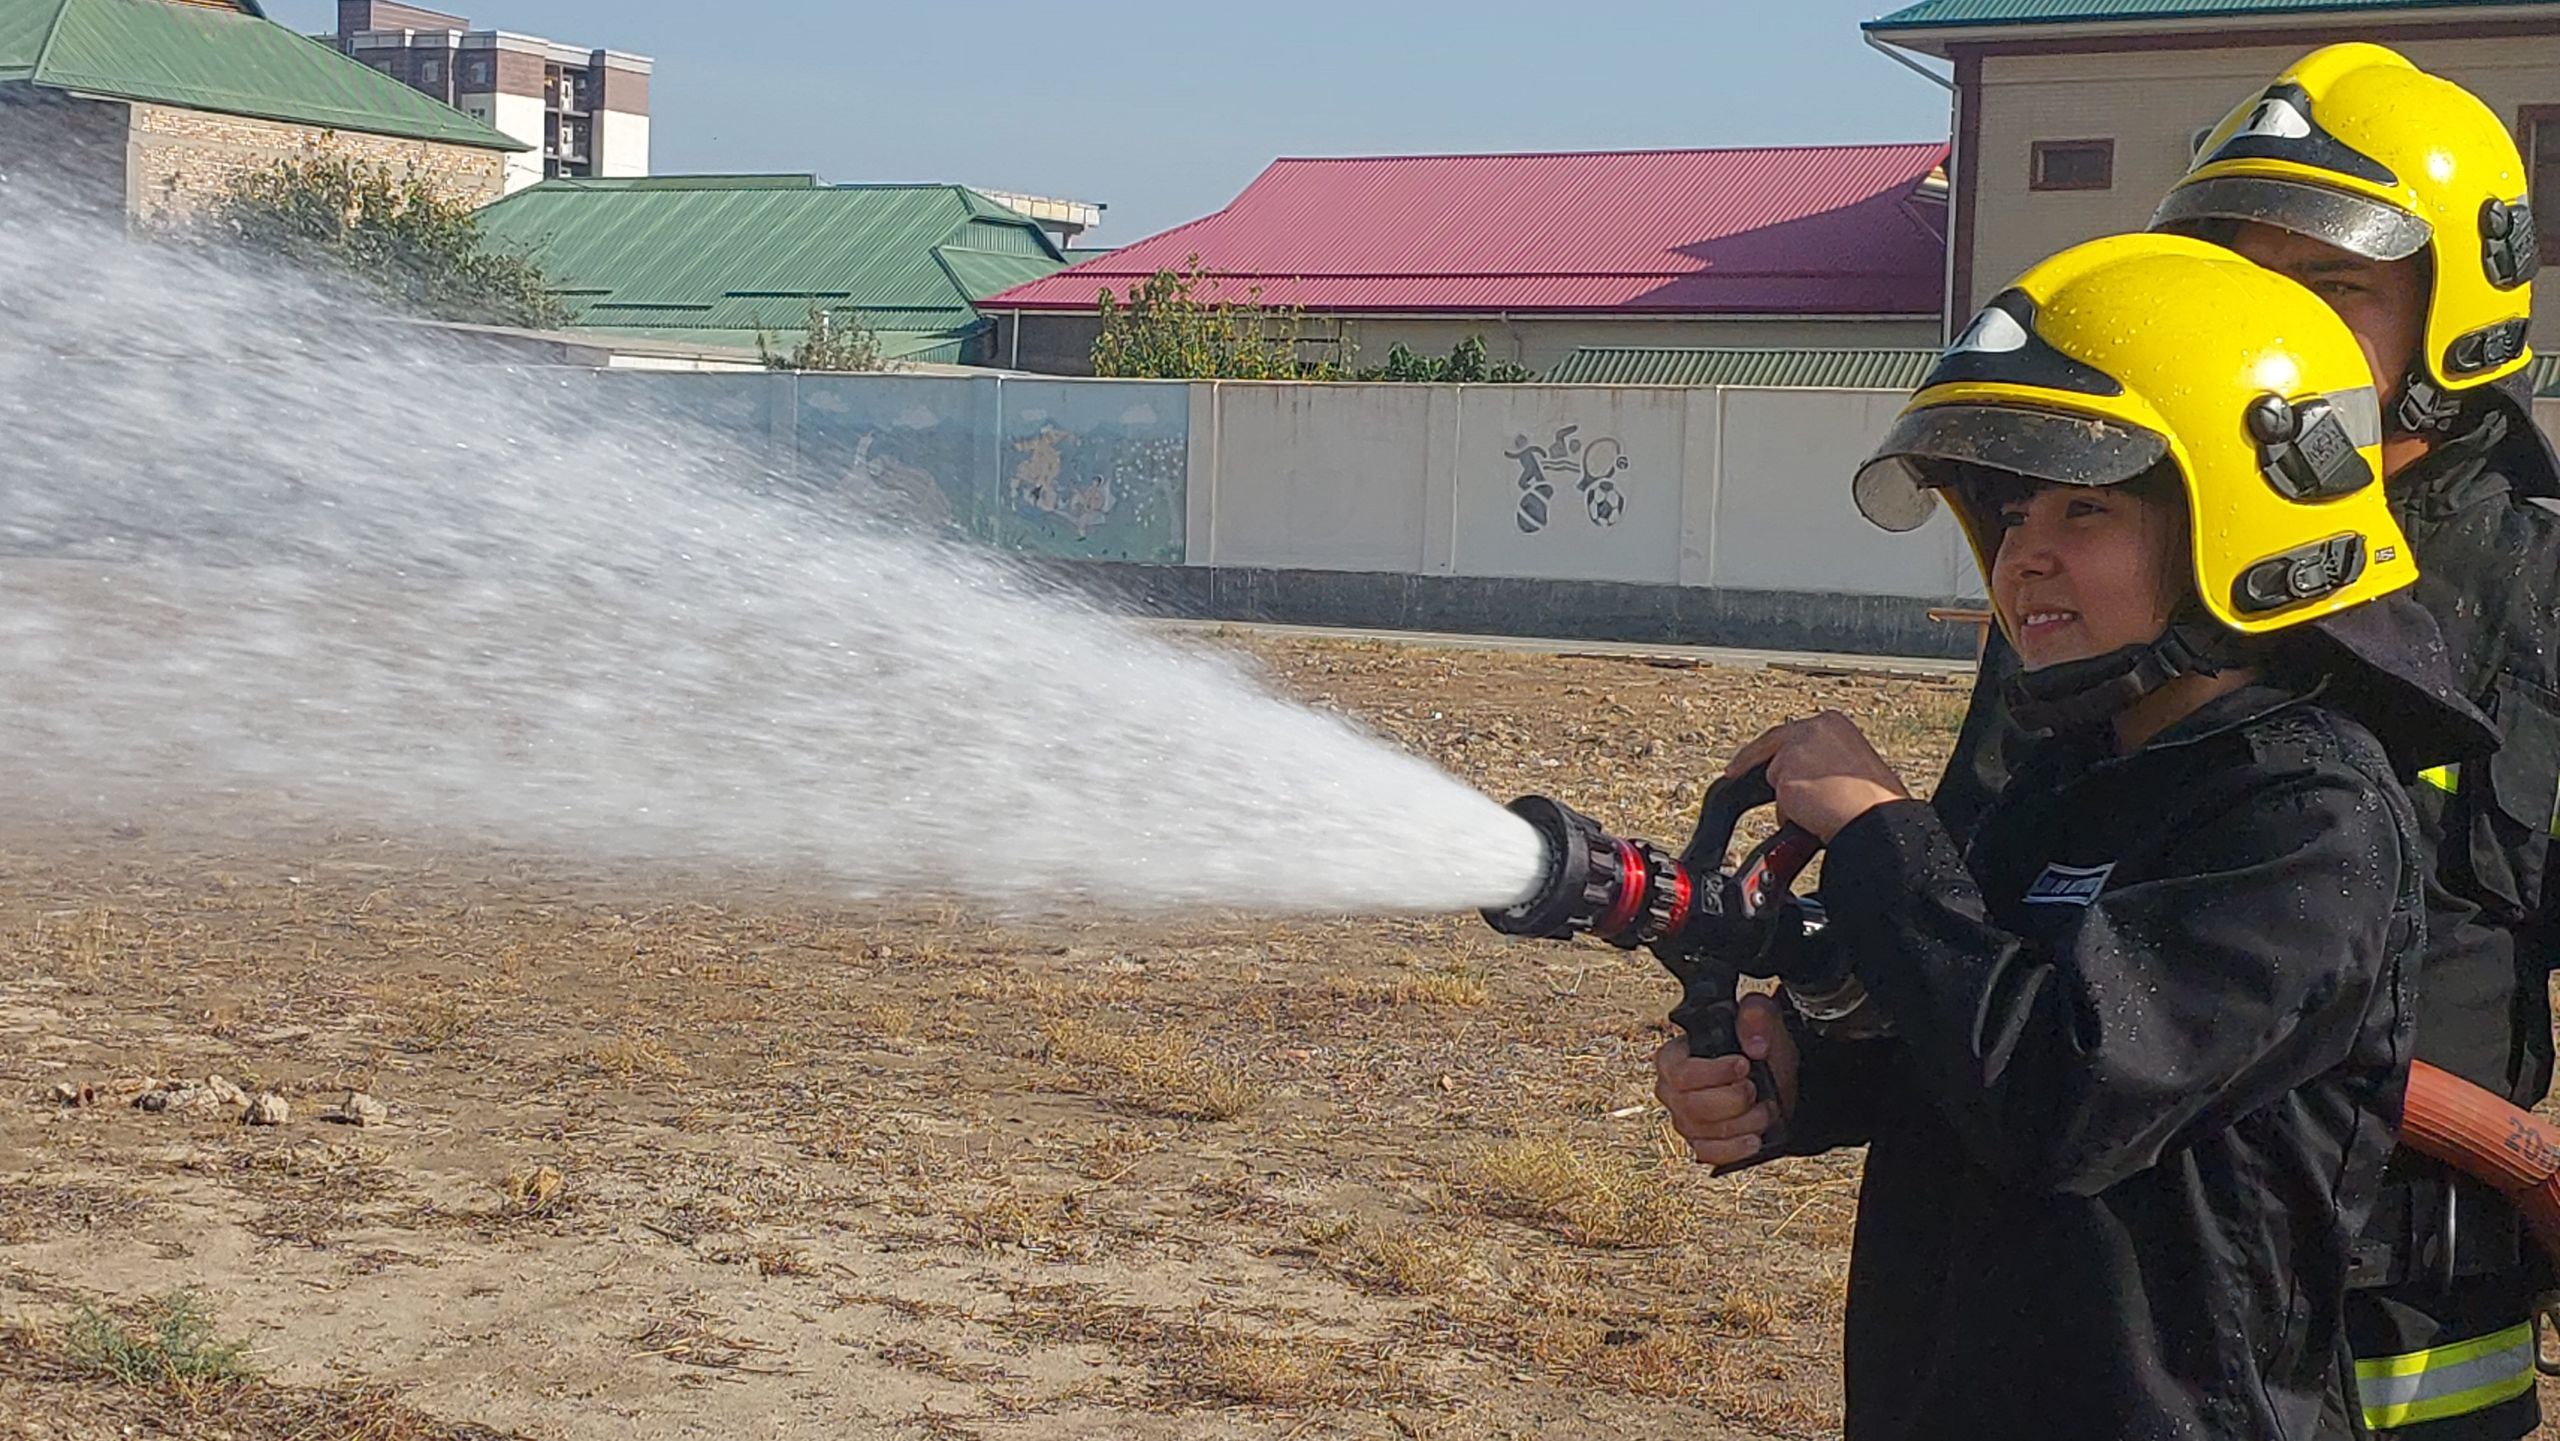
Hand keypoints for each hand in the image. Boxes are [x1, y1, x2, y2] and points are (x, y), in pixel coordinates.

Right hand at [1655, 993, 1798, 1165]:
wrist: (1775, 1077)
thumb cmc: (1758, 1044)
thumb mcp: (1762, 1018)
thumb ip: (1756, 1015)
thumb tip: (1755, 1045)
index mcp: (1672, 1057)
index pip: (1679, 1073)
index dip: (1713, 1073)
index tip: (1744, 1065)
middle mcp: (1670, 1091)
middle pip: (1692, 1106)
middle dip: (1734, 1100)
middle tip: (1755, 1089)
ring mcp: (1683, 1120)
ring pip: (1704, 1132)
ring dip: (1743, 1123)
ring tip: (1764, 1109)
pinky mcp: (1699, 1144)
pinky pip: (1709, 1154)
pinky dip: (1735, 1148)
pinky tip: (1754, 1138)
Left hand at [1722, 710, 1909, 841]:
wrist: (1878, 817)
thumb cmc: (1877, 800)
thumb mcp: (1855, 763)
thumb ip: (1825, 758)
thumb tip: (1809, 773)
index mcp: (1832, 723)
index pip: (1787, 733)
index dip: (1767, 750)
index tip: (1746, 758)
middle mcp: (1811, 731)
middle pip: (1769, 748)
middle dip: (1749, 763)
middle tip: (1732, 773)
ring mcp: (1796, 754)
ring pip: (1775, 778)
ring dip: (1789, 798)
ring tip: (1821, 809)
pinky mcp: (1786, 780)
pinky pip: (1780, 806)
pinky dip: (1792, 816)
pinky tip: (1816, 817)